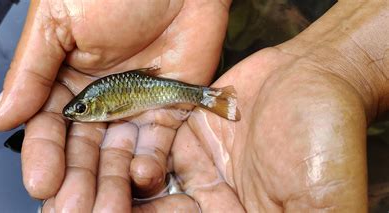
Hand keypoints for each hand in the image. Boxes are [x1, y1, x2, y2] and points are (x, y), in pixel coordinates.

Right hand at [0, 0, 231, 210]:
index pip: (47, 128)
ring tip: (105, 209)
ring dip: (110, 184)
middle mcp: (96, 100)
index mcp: (62, 80)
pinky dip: (149, 165)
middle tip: (72, 208)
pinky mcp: (167, 109)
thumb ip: (30, 72)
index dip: (43, 156)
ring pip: (117, 157)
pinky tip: (139, 179)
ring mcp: (132, 108)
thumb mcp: (58, 21)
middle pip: (82, 151)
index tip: (42, 182)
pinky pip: (156, 145)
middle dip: (76, 180)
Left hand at [133, 1, 388, 210]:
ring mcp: (202, 170)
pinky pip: (155, 154)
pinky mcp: (189, 138)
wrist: (313, 76)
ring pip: (156, 192)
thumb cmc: (324, 142)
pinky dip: (137, 163)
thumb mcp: (318, 203)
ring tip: (109, 193)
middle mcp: (220, 201)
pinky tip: (123, 169)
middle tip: (106, 212)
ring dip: (132, 195)